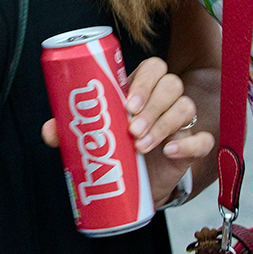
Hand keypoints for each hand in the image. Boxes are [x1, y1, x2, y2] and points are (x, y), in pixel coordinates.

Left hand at [41, 56, 214, 204]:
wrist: (134, 185)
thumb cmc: (114, 150)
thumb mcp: (90, 138)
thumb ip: (69, 131)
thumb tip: (49, 130)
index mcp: (140, 90)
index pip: (154, 68)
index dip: (144, 81)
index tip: (127, 103)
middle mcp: (163, 101)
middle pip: (171, 83)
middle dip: (152, 104)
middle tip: (131, 128)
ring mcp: (180, 123)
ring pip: (185, 107)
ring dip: (163, 124)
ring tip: (141, 145)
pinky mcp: (191, 146)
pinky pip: (203, 139)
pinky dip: (189, 143)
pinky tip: (170, 151)